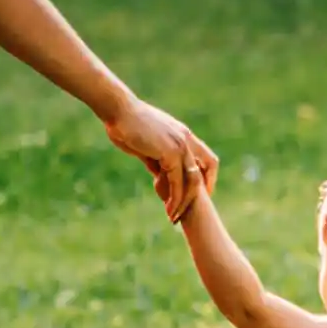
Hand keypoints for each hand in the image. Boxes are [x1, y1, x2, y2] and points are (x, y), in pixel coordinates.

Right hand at [103, 94, 216, 219]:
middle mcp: (186, 139)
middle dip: (198, 195)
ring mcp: (180, 145)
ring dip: (184, 202)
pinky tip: (167, 208)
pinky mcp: (170, 152)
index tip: (200, 194)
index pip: (207, 158)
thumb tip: (159, 173)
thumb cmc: (126, 124)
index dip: (208, 177)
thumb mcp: (147, 144)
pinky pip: (177, 181)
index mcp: (183, 135)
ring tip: (173, 217)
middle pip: (206, 170)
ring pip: (192, 180)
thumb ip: (157, 159)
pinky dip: (174, 198)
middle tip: (186, 211)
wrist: (118, 110)